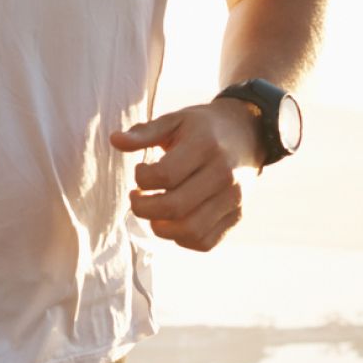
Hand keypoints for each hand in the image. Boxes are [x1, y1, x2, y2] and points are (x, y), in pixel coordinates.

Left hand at [109, 100, 260, 252]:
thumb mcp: (174, 121)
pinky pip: (204, 242)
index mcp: (206, 146)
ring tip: (153, 212)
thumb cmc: (202, 128)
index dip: (142, 178)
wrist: (248, 134)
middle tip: (136, 197)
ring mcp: (234, 199)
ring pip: (190, 231)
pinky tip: (173, 220)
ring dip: (160, 227)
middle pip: (175, 207)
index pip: (165, 175)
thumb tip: (114, 140)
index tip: (140, 172)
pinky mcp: (237, 216)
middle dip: (143, 208)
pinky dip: (181, 238)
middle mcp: (224, 174)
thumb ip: (144, 133)